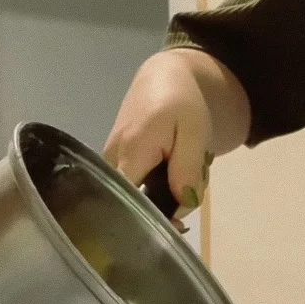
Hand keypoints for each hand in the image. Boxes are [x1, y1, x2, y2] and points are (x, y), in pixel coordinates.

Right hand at [104, 48, 250, 216]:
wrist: (165, 78)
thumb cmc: (182, 102)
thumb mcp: (194, 132)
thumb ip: (187, 169)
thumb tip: (181, 205)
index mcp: (131, 152)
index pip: (130, 202)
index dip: (151, 218)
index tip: (174, 225)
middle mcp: (112, 160)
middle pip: (135, 202)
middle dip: (164, 205)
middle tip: (188, 189)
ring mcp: (110, 161)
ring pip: (137, 194)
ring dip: (163, 193)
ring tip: (182, 171)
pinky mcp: (114, 161)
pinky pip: (134, 185)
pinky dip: (156, 184)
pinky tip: (170, 170)